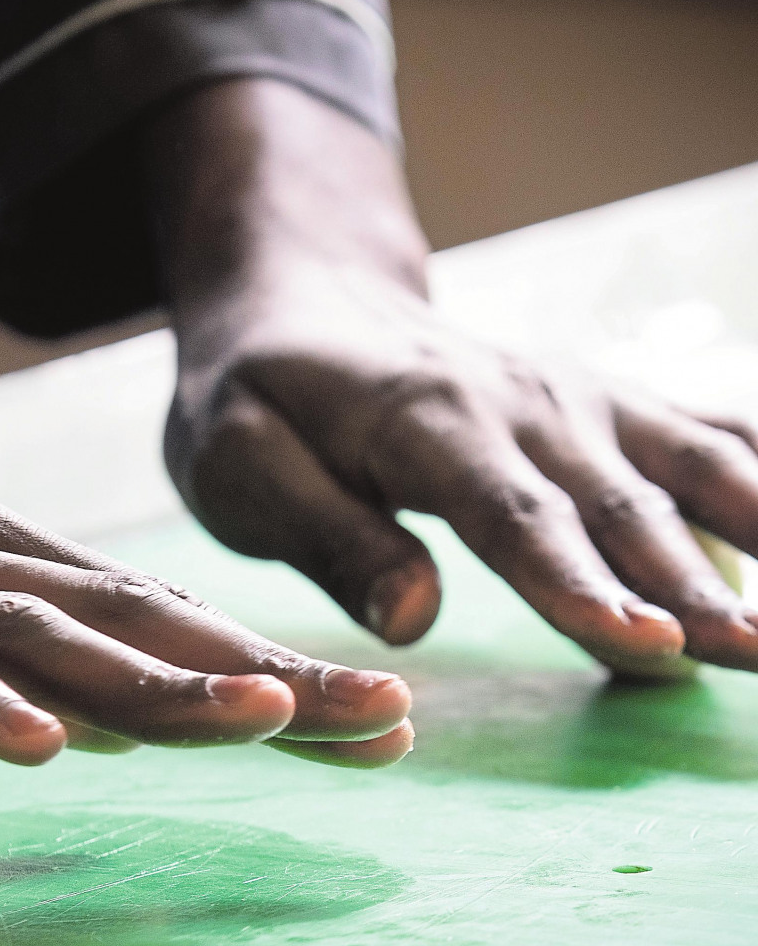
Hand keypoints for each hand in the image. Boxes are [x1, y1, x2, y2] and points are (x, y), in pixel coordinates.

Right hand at [0, 380, 411, 765]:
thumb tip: (43, 696)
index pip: (143, 604)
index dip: (251, 657)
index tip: (350, 703)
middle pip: (130, 618)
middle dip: (259, 672)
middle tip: (385, 715)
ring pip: (37, 635)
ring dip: (155, 681)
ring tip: (270, 716)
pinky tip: (44, 745)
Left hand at [149, 78, 757, 677]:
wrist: (301, 300)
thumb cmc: (259, 398)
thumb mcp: (242, 465)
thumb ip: (326, 535)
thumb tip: (414, 620)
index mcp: (424, 421)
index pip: (511, 513)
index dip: (577, 583)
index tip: (645, 646)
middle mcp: (521, 400)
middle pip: (618, 503)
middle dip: (693, 587)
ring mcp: (575, 395)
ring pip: (688, 463)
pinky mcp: (600, 401)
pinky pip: (704, 430)